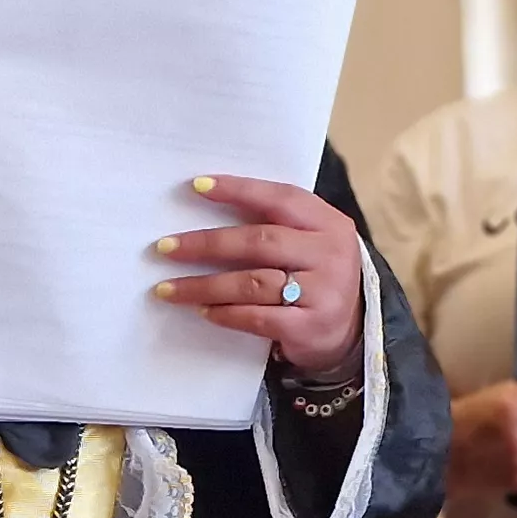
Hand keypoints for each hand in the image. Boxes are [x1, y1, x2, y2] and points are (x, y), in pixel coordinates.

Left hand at [152, 175, 367, 375]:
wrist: (351, 330)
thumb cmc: (316, 276)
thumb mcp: (309, 242)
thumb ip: (275, 225)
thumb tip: (205, 207)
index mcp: (329, 223)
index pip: (281, 198)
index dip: (238, 190)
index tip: (195, 187)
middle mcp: (330, 254)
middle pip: (260, 241)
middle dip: (207, 244)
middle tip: (165, 248)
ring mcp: (323, 292)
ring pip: (253, 283)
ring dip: (204, 285)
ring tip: (169, 288)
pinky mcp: (310, 326)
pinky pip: (258, 317)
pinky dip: (225, 313)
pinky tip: (203, 311)